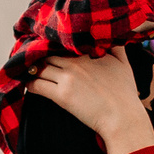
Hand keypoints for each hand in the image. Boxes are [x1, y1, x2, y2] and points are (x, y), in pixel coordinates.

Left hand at [26, 47, 146, 137]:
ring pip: (40, 67)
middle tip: (33, 59)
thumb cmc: (125, 93)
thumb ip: (117, 47)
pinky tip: (28, 84)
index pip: (63, 42)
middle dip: (40, 55)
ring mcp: (67, 77)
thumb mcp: (124, 64)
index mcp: (88, 53)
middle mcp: (75, 62)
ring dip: (32, 68)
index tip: (48, 47)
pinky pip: (37, 85)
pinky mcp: (61, 95)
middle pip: (48, 53)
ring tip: (28, 71)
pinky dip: (30, 83)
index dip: (54, 45)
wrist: (122, 117)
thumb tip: (112, 37)